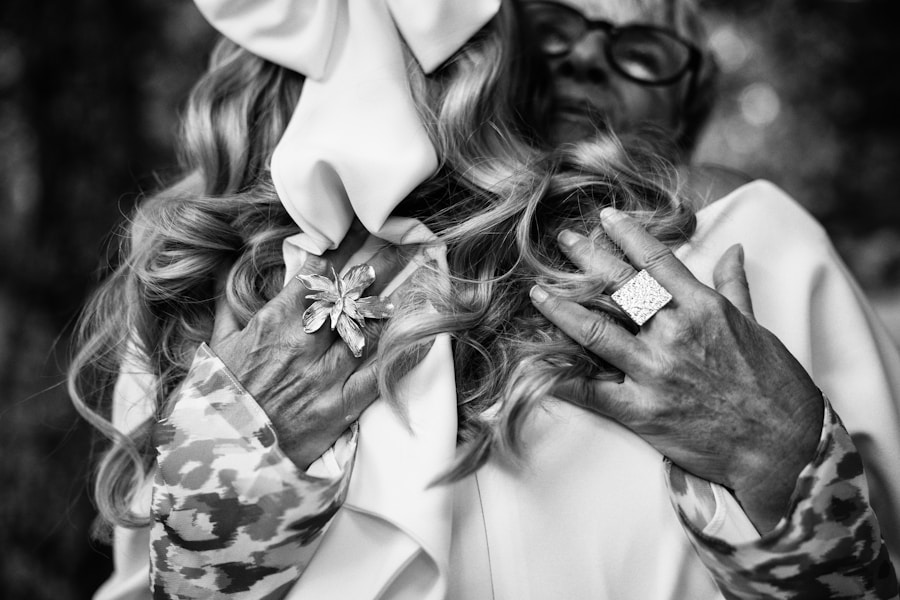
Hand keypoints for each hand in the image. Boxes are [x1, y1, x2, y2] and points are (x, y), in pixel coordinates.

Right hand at [211, 228, 407, 468]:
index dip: (343, 246)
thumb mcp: (216, 345)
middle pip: (352, 294)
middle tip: (409, 238)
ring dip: (399, 300)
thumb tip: (224, 262)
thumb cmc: (216, 399)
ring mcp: (324, 375)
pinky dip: (402, 357)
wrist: (216, 456)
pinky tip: (427, 336)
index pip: (316, 272)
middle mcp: (305, 341)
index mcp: (275, 321)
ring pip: (370, 328)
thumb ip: (227, 304)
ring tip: (426, 274)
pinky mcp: (338, 408)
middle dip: (382, 264)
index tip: (363, 225)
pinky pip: (377, 378)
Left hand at [530, 207, 823, 531]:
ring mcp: (655, 373)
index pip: (657, 261)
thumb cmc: (774, 385)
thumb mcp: (757, 327)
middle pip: (620, 288)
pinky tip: (534, 361)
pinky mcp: (641, 411)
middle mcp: (675, 334)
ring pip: (595, 333)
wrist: (783, 447)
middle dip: (586, 259)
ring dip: (561, 310)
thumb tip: (732, 248)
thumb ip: (734, 286)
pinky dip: (560, 375)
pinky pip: (590, 391)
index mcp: (703, 309)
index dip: (628, 235)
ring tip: (537, 292)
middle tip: (562, 239)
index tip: (604, 217)